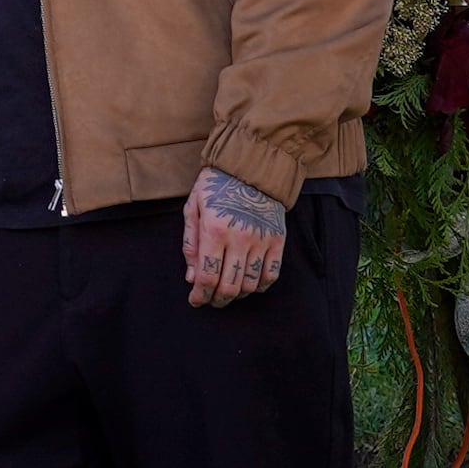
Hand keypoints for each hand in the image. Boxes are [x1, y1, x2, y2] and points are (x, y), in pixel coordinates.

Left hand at [183, 166, 287, 306]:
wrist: (250, 166)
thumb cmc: (215, 186)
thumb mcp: (193, 208)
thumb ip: (191, 244)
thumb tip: (192, 278)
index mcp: (215, 230)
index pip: (208, 276)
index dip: (201, 295)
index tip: (196, 301)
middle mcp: (239, 238)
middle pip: (230, 286)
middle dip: (217, 299)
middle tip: (210, 300)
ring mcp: (261, 240)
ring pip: (251, 284)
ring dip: (237, 295)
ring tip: (228, 292)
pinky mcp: (277, 240)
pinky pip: (271, 274)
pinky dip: (260, 286)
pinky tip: (250, 284)